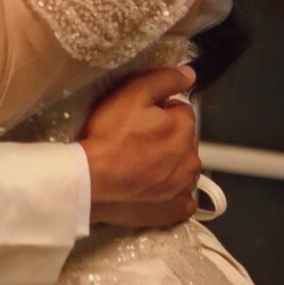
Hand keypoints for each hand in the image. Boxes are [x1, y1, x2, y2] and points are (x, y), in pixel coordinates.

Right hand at [79, 66, 202, 226]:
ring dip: (169, 165)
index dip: (159, 112)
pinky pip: (182, 199)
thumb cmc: (109, 137)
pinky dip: (171, 194)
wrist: (91, 183)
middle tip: (134, 143)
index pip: (180, 111)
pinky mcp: (175, 211)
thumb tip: (189, 73)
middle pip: (182, 140)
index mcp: (184, 128)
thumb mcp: (131, 94)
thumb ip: (164, 80)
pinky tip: (151, 190)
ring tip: (138, 166)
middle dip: (166, 138)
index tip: (138, 120)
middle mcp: (192, 158)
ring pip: (182, 168)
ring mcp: (185, 187)